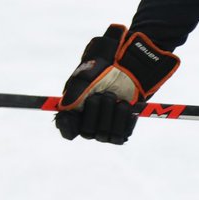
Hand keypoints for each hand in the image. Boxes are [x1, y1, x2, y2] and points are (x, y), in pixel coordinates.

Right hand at [54, 25, 179, 144]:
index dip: (68, 127)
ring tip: (118, 98)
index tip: (73, 118)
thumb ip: (75, 90)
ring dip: (112, 115)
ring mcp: (106, 123)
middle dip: (97, 113)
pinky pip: (121, 136)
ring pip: (104, 135)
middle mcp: (89, 118)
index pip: (67, 128)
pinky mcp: (122, 125)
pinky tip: (127, 107)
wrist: (133, 63)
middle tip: (105, 95)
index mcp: (76, 107)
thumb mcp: (87, 73)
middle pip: (87, 132)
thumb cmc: (107, 65)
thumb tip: (65, 107)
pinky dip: (125, 121)